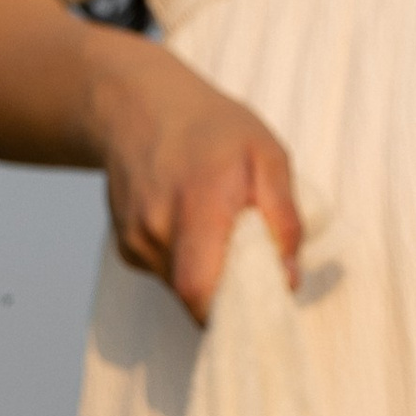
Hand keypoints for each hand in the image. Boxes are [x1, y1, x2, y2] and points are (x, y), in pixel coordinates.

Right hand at [91, 36, 300, 322]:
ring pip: (182, 288)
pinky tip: (191, 226)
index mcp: (197, 204)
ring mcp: (135, 238)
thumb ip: (284, 217)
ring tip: (219, 232)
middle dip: (229, 296)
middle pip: (196, 297)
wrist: (134, 102)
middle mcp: (157, 226)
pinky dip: (188, 264)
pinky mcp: (125, 246)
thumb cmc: (212, 127)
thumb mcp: (267, 155)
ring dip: (210, 275)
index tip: (260, 306)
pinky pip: (166, 274)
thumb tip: (290, 278)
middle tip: (252, 270)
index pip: (200, 289)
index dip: (231, 313)